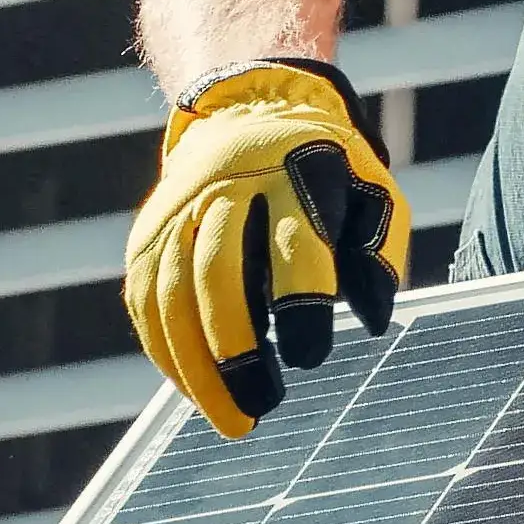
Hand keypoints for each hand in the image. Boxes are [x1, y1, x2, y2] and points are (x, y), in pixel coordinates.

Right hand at [122, 59, 405, 437]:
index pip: (293, 243)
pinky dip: (163, 350)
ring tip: (229, 417)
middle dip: (235, 348)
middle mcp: (228, 185)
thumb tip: (374, 320)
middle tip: (261, 407)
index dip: (301, 304)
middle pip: (217, 271)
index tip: (310, 358)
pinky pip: (143, 298)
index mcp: (295, 172)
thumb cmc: (326, 169)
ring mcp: (177, 206)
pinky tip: (191, 389)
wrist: (250, 106)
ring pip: (169, 291)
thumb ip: (380, 252)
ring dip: (194, 364)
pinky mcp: (146, 229)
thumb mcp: (373, 191)